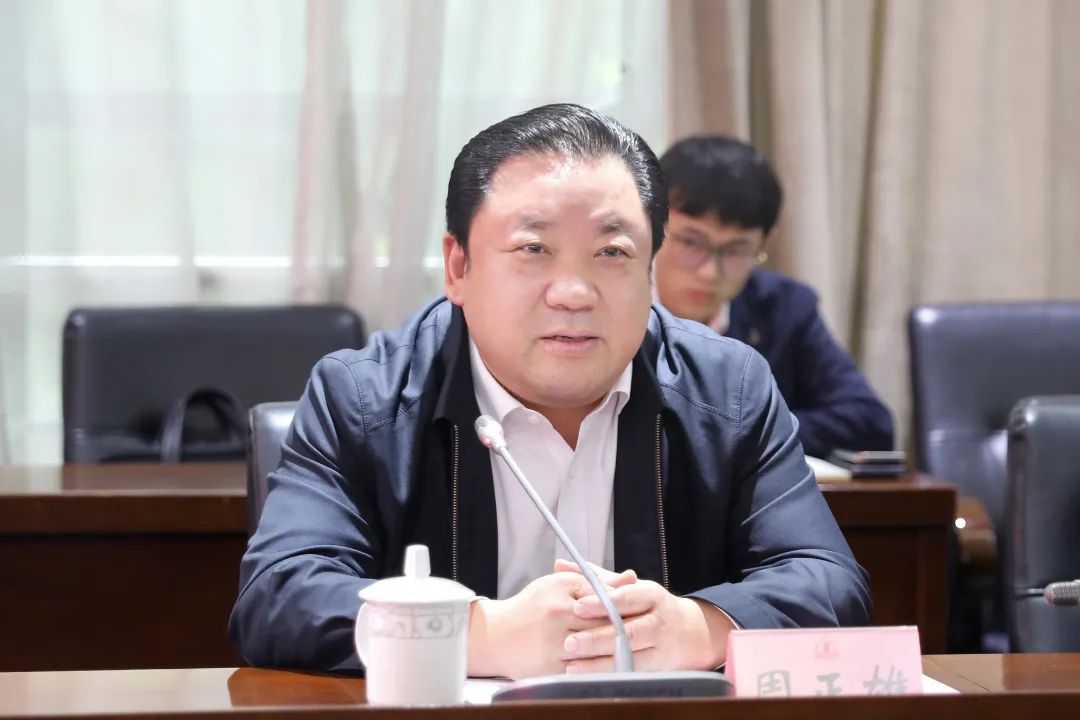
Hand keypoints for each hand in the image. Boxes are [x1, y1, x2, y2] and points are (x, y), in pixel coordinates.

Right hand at [467, 567, 636, 678]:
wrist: (496, 636)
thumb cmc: (532, 606)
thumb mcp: (560, 584)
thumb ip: (596, 580)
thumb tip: (631, 577)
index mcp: (561, 594)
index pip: (604, 599)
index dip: (625, 606)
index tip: (641, 609)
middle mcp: (557, 620)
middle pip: (602, 626)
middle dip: (626, 629)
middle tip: (646, 630)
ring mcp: (554, 648)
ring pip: (596, 651)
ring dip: (617, 651)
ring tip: (635, 648)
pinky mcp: (551, 671)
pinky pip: (584, 671)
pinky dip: (600, 668)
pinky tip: (614, 665)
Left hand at [558, 563, 734, 672]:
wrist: (694, 633)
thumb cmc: (653, 607)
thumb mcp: (632, 588)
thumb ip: (597, 578)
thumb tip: (562, 566)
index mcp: (651, 596)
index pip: (627, 598)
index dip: (603, 603)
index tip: (578, 606)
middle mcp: (659, 621)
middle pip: (628, 631)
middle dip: (597, 638)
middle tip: (569, 642)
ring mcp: (661, 647)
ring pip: (630, 656)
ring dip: (600, 662)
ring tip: (572, 665)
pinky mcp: (660, 668)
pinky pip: (633, 673)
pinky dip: (610, 675)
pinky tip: (589, 677)